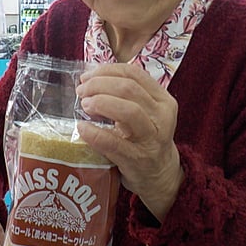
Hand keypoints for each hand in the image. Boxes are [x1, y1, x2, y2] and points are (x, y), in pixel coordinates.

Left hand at [76, 63, 183, 221]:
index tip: (87, 76)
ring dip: (101, 103)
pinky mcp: (136, 159)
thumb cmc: (146, 138)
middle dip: (99, 85)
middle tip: (81, 91)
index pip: (134, 73)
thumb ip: (127, 96)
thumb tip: (90, 79)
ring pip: (128, 111)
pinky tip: (82, 128)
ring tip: (84, 105)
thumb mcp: (146, 113)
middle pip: (129, 89)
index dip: (107, 71)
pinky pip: (113, 142)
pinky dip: (94, 133)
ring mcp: (151, 138)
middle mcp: (161, 116)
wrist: (160, 175)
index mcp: (163, 99)